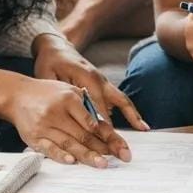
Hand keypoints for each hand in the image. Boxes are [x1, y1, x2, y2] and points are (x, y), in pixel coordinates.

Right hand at [0, 73, 115, 166]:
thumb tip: (104, 127)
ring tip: (102, 164)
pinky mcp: (34, 137)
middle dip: (103, 148)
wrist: (17, 95)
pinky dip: (61, 156)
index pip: (93, 121)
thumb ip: (85, 106)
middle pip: (84, 134)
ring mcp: (45, 125)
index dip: (109, 135)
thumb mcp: (68, 91)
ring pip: (69, 143)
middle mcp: (57, 112)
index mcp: (69, 98)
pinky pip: (49, 148)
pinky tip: (72, 161)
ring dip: (87, 155)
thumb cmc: (47, 94)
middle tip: (119, 158)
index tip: (121, 146)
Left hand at [34, 37, 148, 147]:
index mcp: (86, 77)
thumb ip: (60, 94)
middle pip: (114, 104)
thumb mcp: (49, 77)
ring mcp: (103, 82)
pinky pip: (119, 99)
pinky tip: (138, 122)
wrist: (57, 47)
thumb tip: (70, 113)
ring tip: (144, 129)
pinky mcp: (104, 85)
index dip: (101, 125)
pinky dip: (129, 110)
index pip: (97, 106)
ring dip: (132, 115)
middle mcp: (98, 80)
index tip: (106, 142)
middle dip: (118, 126)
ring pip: (122, 100)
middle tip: (125, 144)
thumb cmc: (50, 62)